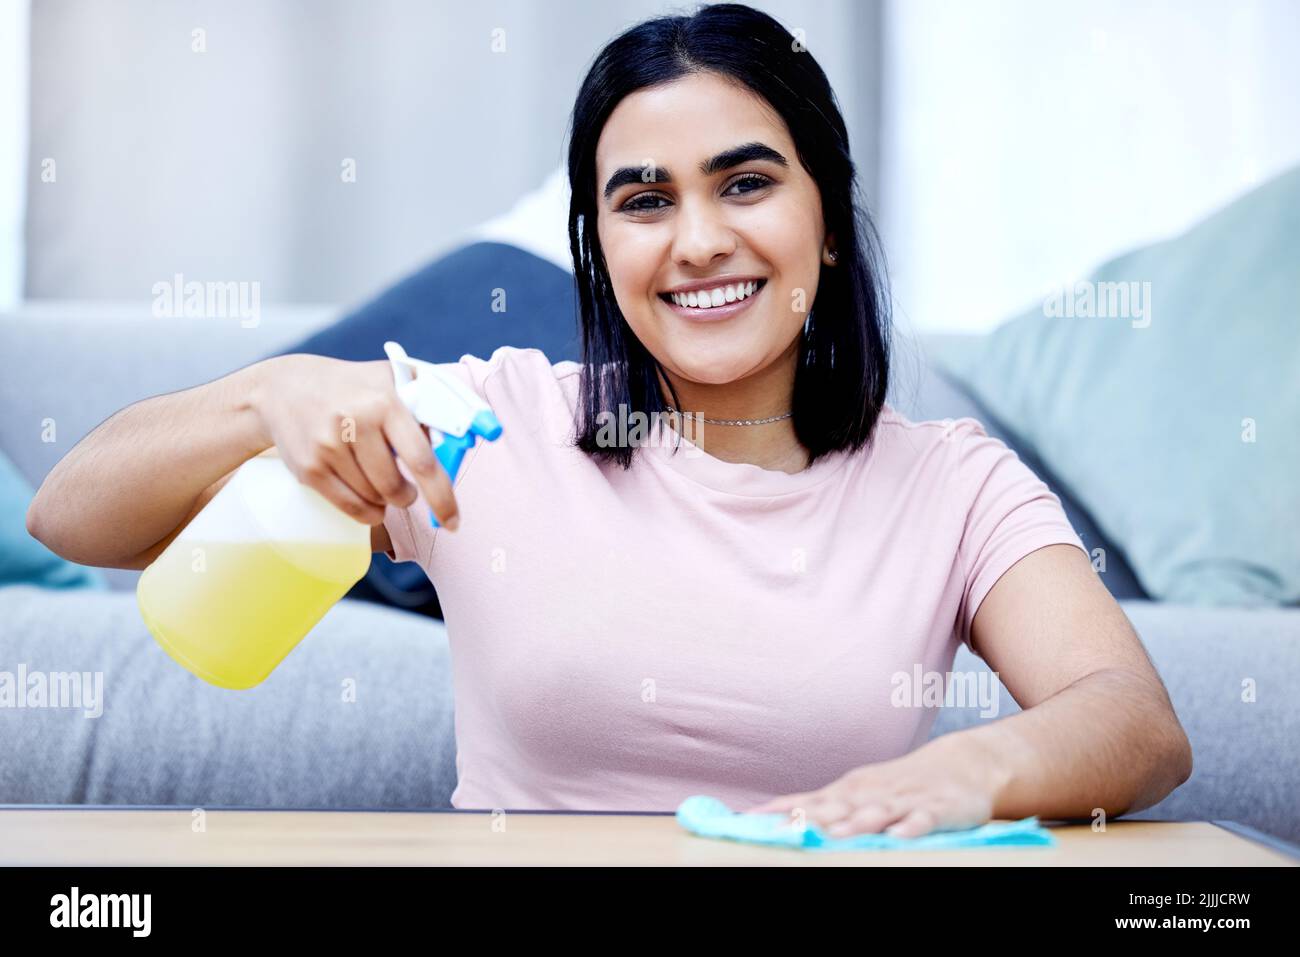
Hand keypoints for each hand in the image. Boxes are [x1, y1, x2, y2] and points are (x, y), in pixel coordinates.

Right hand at [247, 353, 458, 528]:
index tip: (453, 520)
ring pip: (374, 499)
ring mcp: (329, 447)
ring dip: (386, 501)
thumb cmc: (353, 387)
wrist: (284, 388)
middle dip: (408, 497)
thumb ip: (428, 406)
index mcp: (386, 402)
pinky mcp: (310, 468)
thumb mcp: (391, 381)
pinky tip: (370, 502)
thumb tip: (465, 439)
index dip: (442, 496)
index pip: (422, 460)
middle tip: (407, 492)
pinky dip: (367, 512)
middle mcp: (356, 422)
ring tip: (380, 481)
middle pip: (396, 487)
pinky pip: (351, 507)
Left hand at [744, 736, 1005, 838]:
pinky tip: (897, 837)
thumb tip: (776, 815)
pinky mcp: (937, 809)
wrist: (964, 763)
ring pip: (877, 814)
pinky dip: (910, 828)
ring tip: (834, 836)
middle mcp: (873, 794)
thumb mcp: (859, 791)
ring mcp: (904, 801)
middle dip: (809, 820)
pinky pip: (923, 820)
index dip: (782, 810)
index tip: (751, 819)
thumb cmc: (901, 783)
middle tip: (782, 832)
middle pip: (837, 808)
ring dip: (855, 825)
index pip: (810, 800)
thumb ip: (822, 805)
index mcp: (851, 790)